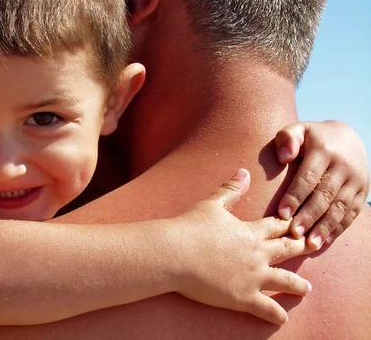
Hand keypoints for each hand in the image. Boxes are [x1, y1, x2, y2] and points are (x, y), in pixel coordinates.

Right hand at [174, 169, 311, 325]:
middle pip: (288, 251)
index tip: (302, 224)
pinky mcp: (243, 297)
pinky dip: (277, 314)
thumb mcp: (211, 204)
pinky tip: (283, 317)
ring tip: (307, 289)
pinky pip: (267, 309)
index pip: (279, 226)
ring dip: (298, 285)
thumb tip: (243, 172)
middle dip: (302, 248)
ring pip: (285, 281)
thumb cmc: (189, 227)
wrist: (174, 253)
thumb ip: (230, 189)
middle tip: (314, 248)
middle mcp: (258, 254)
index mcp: (251, 231)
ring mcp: (253, 277)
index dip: (291, 225)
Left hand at [275, 121, 369, 248]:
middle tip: (293, 233)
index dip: (295, 196)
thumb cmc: (311, 138)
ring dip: (325, 227)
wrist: (347, 138)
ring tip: (310, 244)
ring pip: (340, 207)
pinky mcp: (363, 191)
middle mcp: (344, 166)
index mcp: (325, 150)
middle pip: (325, 195)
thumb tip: (284, 157)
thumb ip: (287, 138)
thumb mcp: (298, 130)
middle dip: (309, 216)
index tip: (282, 213)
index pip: (309, 177)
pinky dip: (338, 228)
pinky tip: (324, 241)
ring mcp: (357, 180)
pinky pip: (352, 213)